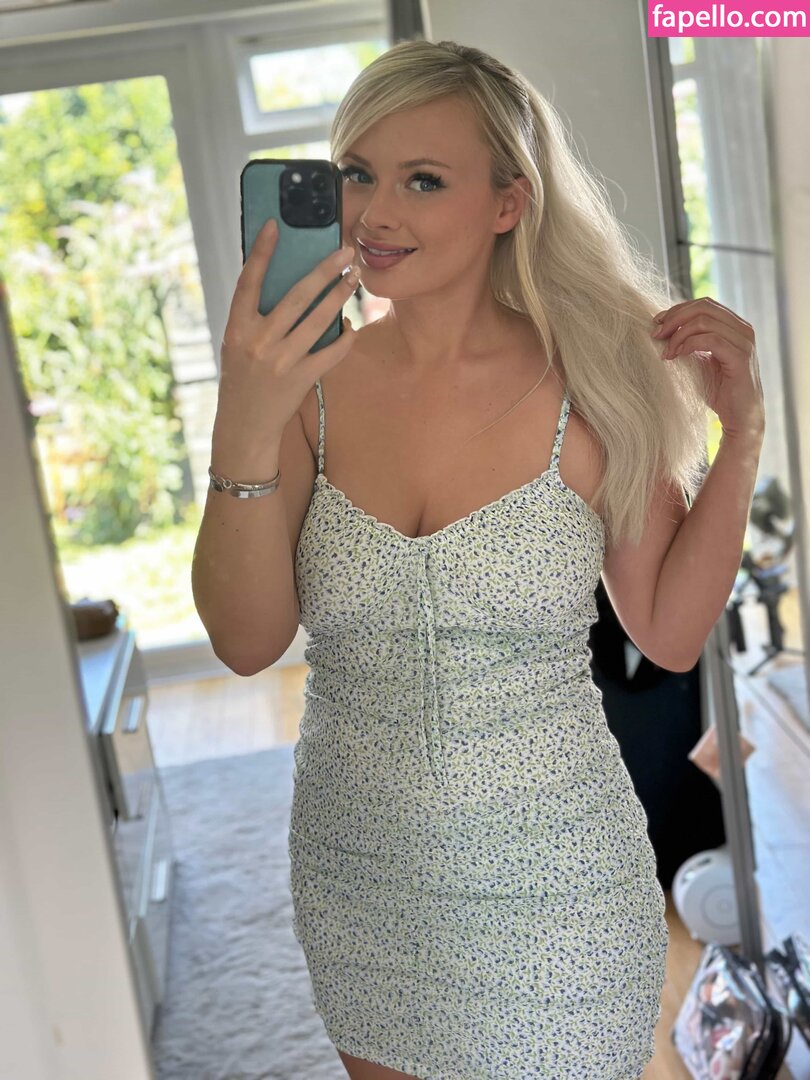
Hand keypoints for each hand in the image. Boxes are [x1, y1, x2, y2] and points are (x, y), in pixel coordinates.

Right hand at [216, 219, 359, 449]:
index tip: (275, 225)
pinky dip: (345, 336)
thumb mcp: (236, 343)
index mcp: (237, 328)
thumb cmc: (241, 378)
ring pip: (319, 319)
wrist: (245, 424)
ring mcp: (282, 361)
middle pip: (297, 296)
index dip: (261, 252)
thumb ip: (254, 316)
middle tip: (345, 252)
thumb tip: (284, 280)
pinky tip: (351, 323)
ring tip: (354, 278)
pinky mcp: (302, 378)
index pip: (248, 281)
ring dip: (341, 295)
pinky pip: (332, 351)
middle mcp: (259, 342)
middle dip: (325, 271)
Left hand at [652, 297, 764, 439]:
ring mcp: (744, 342)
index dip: (677, 310)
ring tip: (666, 352)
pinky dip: (689, 344)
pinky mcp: (740, 358)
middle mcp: (743, 329)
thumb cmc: (718, 391)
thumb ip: (690, 342)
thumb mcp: (701, 361)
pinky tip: (677, 355)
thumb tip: (661, 329)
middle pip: (703, 307)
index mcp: (734, 326)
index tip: (657, 323)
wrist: (740, 418)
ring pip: (704, 322)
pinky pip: (711, 340)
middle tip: (656, 334)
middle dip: (674, 318)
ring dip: (678, 334)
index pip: (704, 304)